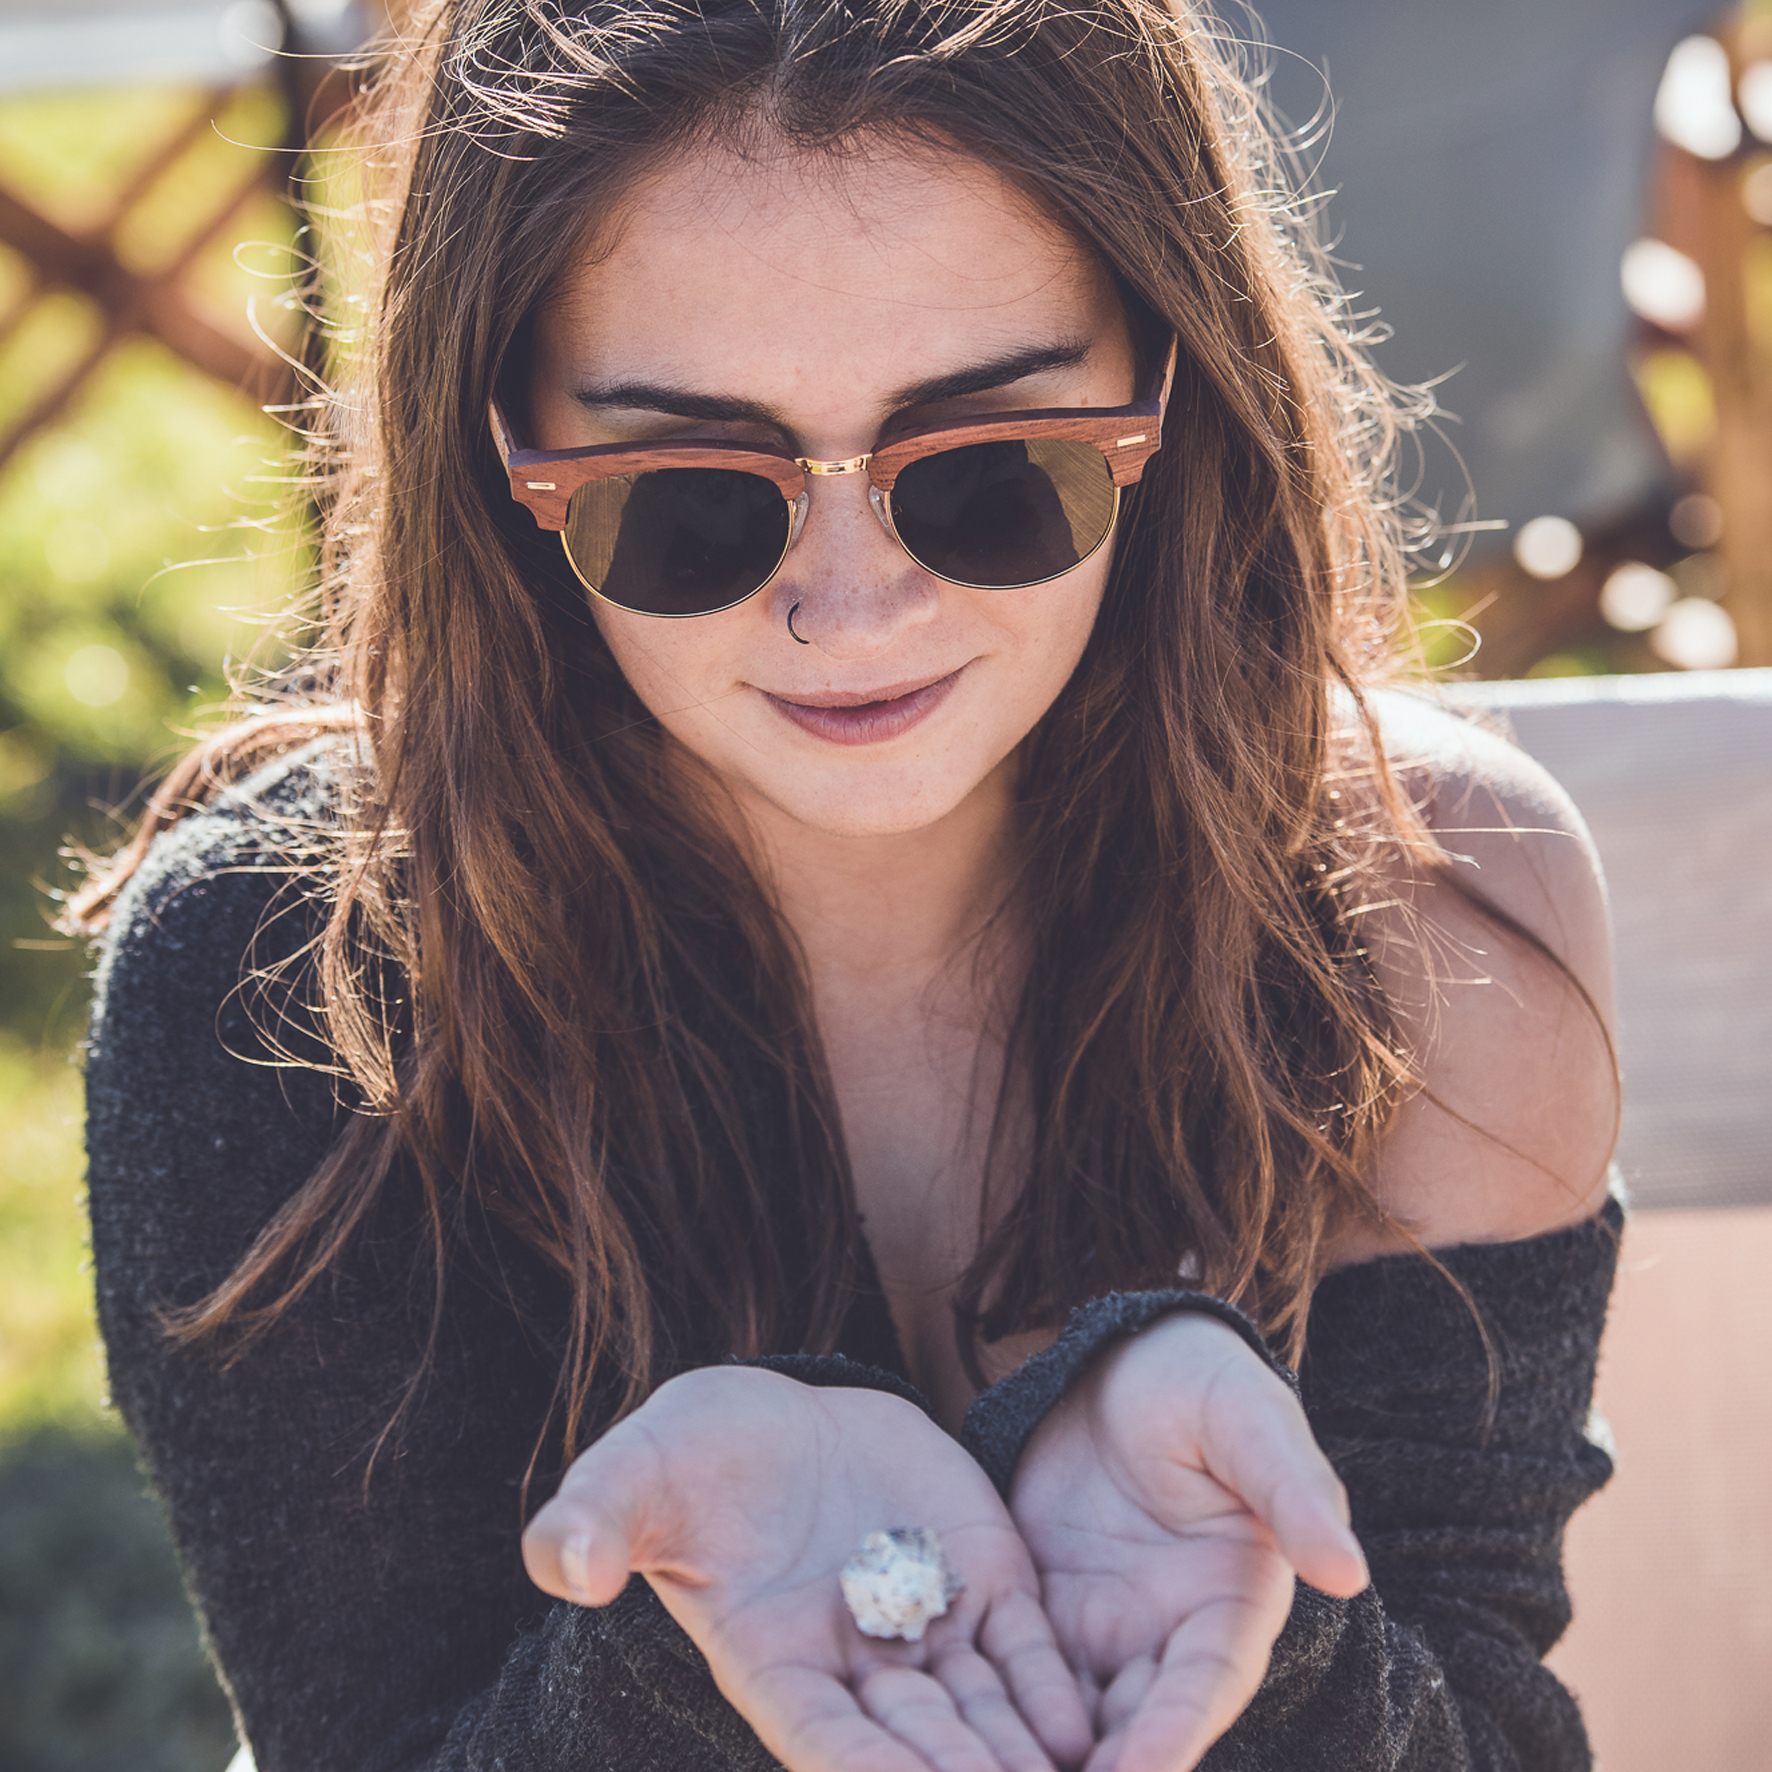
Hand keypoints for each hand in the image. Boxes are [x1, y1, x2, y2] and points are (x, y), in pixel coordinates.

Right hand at [525, 1367, 1093, 1771]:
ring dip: (1021, 1756)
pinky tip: (1087, 1725)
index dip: (870, 1771)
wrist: (771, 1418)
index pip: (827, 1741)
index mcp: (773, 1662)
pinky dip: (1051, 1687)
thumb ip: (597, 1522)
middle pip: (919, 1746)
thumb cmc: (686, 1456)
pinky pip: (1022, 1644)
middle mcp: (856, 1665)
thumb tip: (562, 1565)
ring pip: (982, 1710)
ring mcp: (923, 1624)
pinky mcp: (977, 1575)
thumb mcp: (634, 1476)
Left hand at [1008, 1316, 1369, 1771]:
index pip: (1205, 1684)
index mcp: (1233, 1602)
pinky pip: (1016, 1669)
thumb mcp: (1250, 1421)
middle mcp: (1169, 1635)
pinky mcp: (1043, 1607)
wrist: (1123, 1359)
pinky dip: (997, 1710)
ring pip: (1074, 1714)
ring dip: (1042, 1756)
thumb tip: (1348, 1570)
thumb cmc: (1202, 1382)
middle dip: (1102, 1770)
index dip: (1173, 1732)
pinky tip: (959, 1736)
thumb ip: (1293, 1491)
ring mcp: (1103, 1626)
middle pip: (1136, 1723)